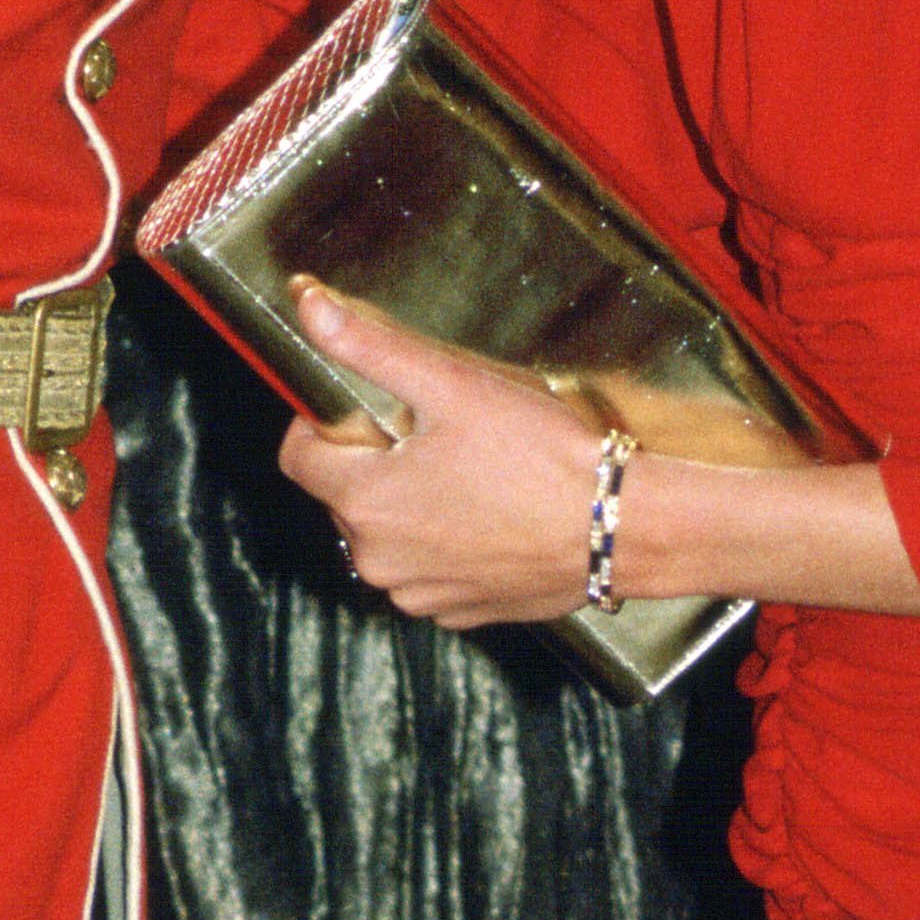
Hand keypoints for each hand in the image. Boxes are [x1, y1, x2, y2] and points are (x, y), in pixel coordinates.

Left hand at [277, 287, 606, 627]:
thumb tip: (308, 307)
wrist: (619, 527)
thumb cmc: (543, 458)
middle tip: (442, 437)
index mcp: (365, 502)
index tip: (369, 410)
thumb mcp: (450, 384)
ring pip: (390, 536)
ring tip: (473, 477)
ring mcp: (420, 593)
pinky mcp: (460, 612)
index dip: (328, 423)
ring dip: (413, 506)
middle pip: (347, 497)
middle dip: (380, 463)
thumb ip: (369, 345)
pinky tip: (492, 516)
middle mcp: (379, 559)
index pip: (300, 457)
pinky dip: (449, 544)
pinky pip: (431, 570)